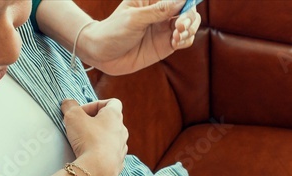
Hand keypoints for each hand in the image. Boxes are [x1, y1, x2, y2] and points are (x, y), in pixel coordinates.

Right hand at [61, 98, 128, 175]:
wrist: (98, 169)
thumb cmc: (89, 140)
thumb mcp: (73, 117)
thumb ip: (70, 106)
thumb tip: (67, 102)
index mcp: (114, 116)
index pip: (112, 102)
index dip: (96, 104)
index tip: (83, 112)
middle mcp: (122, 131)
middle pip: (110, 121)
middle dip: (95, 123)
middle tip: (80, 128)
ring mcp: (121, 148)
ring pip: (111, 139)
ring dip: (98, 139)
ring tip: (84, 144)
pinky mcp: (118, 163)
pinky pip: (110, 155)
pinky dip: (101, 154)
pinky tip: (90, 157)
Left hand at [79, 0, 202, 75]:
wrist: (102, 54)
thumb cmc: (113, 31)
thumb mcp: (135, 19)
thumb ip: (158, 11)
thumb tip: (181, 0)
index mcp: (153, 0)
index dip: (187, 2)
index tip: (183, 12)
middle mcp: (162, 13)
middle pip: (188, 11)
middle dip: (190, 18)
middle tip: (180, 27)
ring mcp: (164, 29)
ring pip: (189, 26)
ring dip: (190, 30)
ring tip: (177, 36)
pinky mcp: (165, 45)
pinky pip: (184, 41)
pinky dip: (185, 41)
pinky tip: (175, 43)